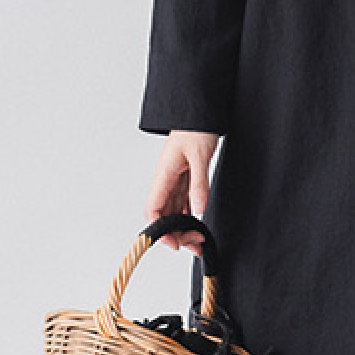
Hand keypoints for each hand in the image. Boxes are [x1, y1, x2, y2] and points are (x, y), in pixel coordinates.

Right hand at [146, 130, 220, 256]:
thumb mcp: (200, 155)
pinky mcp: (184, 177)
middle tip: (195, 244)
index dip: (160, 229)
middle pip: (164, 215)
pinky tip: (198, 224)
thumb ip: (199, 183)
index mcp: (163, 175)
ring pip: (174, 210)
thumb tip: (198, 209)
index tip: (175, 242)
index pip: (154, 209)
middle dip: (176, 233)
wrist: (198, 111)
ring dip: (184, 227)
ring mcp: (174, 179)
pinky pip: (183, 201)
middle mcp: (166, 180)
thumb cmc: (195, 127)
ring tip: (199, 241)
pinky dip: (190, 215)